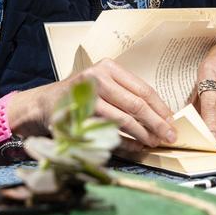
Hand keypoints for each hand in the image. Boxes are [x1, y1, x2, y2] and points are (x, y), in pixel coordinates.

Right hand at [15, 58, 176, 150]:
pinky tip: (135, 147)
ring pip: (123, 118)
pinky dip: (125, 141)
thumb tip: (161, 116)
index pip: (143, 88)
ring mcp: (87, 95)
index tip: (172, 122)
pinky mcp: (79, 114)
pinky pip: (108, 131)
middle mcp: (98, 76)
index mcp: (108, 67)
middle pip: (136, 104)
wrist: (43, 104)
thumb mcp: (103, 87)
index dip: (161, 108)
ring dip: (142, 134)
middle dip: (156, 123)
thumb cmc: (79, 97)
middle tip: (169, 136)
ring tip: (153, 143)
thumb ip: (126, 95)